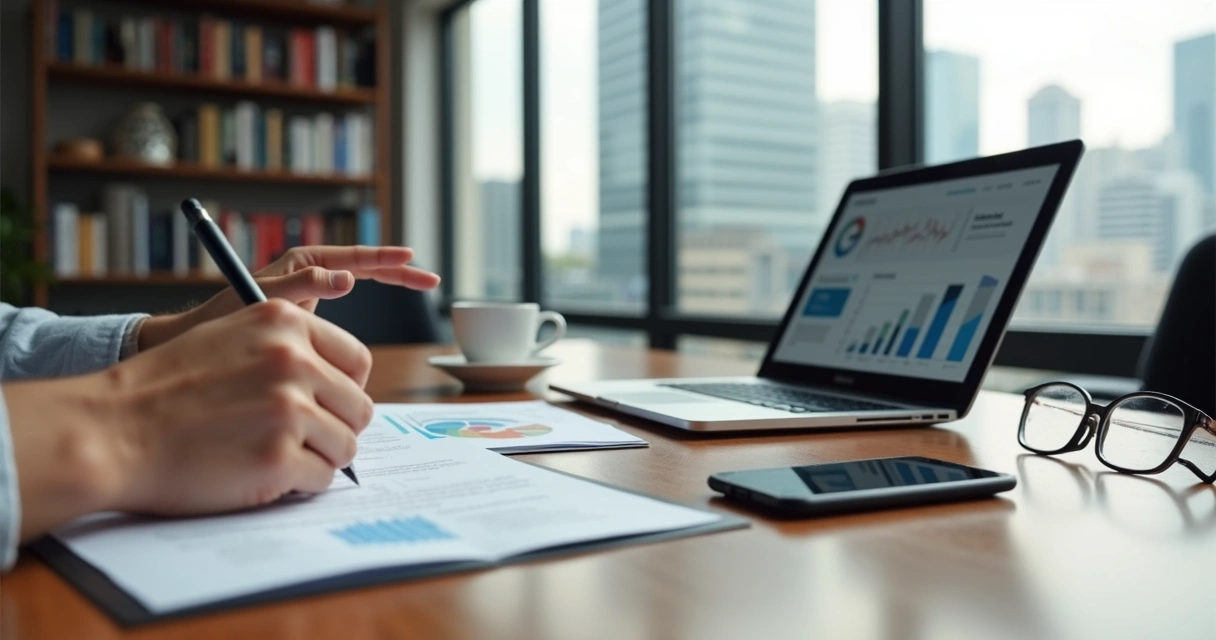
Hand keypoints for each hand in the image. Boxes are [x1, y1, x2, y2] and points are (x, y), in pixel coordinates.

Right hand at [6, 300, 373, 539]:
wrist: (110, 432)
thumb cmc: (163, 390)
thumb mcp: (229, 337)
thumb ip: (286, 347)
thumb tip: (338, 379)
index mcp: (285, 323)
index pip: (357, 362)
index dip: (344, 390)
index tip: (324, 406)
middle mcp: (293, 361)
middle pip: (359, 408)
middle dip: (335, 429)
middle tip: (298, 440)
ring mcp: (289, 410)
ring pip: (345, 446)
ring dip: (318, 459)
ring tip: (275, 456)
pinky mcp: (279, 458)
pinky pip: (322, 479)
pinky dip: (299, 484)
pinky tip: (263, 475)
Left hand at [138, 245, 441, 350]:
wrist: (194, 347)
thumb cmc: (222, 323)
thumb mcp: (264, 302)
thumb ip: (303, 287)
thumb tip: (346, 278)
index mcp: (302, 264)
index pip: (356, 257)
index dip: (388, 260)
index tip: (414, 259)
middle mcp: (308, 274)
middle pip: (365, 266)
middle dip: (398, 271)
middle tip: (430, 278)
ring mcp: (309, 294)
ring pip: (361, 283)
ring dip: (390, 284)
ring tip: (420, 287)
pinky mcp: (307, 316)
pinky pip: (349, 304)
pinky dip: (370, 305)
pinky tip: (387, 323)